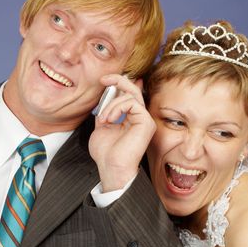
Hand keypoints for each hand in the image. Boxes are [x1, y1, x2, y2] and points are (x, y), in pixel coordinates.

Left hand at [88, 74, 155, 191]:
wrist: (110, 167)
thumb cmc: (106, 153)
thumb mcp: (101, 127)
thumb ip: (105, 112)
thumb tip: (105, 96)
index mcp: (131, 119)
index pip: (129, 95)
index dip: (119, 83)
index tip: (104, 80)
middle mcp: (140, 118)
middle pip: (134, 90)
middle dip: (118, 80)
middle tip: (104, 79)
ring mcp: (145, 120)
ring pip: (129, 95)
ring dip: (111, 105)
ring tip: (103, 119)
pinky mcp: (146, 122)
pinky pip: (131, 102)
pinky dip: (116, 108)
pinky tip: (110, 120)